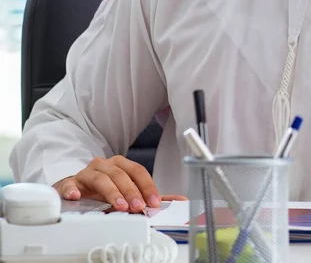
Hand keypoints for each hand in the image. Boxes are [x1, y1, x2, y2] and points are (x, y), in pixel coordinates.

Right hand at [53, 155, 185, 211]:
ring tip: (119, 206)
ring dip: (111, 192)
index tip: (154, 202)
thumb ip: (150, 196)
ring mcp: (87, 173)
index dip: (147, 186)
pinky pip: (70, 184)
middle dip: (131, 191)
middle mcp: (104, 165)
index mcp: (120, 165)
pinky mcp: (70, 183)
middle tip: (138, 206)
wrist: (75, 189)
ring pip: (100, 178)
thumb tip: (180, 199)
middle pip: (120, 174)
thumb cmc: (104, 189)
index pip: (137, 171)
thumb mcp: (127, 191)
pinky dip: (73, 189)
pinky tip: (77, 196)